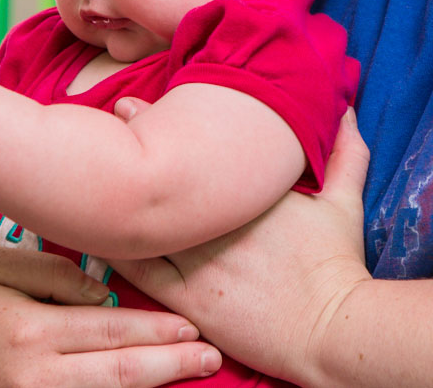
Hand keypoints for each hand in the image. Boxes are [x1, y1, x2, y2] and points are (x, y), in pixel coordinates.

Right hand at [0, 249, 221, 386]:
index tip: (190, 326)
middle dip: (171, 363)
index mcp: (30, 330)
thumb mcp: (0, 268)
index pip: (109, 329)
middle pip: (120, 371)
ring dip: (155, 387)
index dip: (155, 329)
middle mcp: (35, 374)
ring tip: (191, 374)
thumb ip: (53, 272)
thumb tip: (103, 293)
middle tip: (209, 355)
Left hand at [111, 108, 371, 384]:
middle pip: (161, 181)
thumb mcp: (343, 204)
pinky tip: (93, 229)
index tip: (131, 106)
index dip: (156, 126)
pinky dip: (114, 248)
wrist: (333, 330)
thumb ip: (345, 155)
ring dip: (115, 195)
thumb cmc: (335, 265)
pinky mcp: (187, 297)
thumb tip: (348, 111)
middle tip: (99, 125)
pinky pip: (139, 269)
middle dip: (128, 149)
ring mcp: (199, 261)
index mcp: (245, 195)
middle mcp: (216, 223)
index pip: (193, 154)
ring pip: (144, 222)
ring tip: (88, 169)